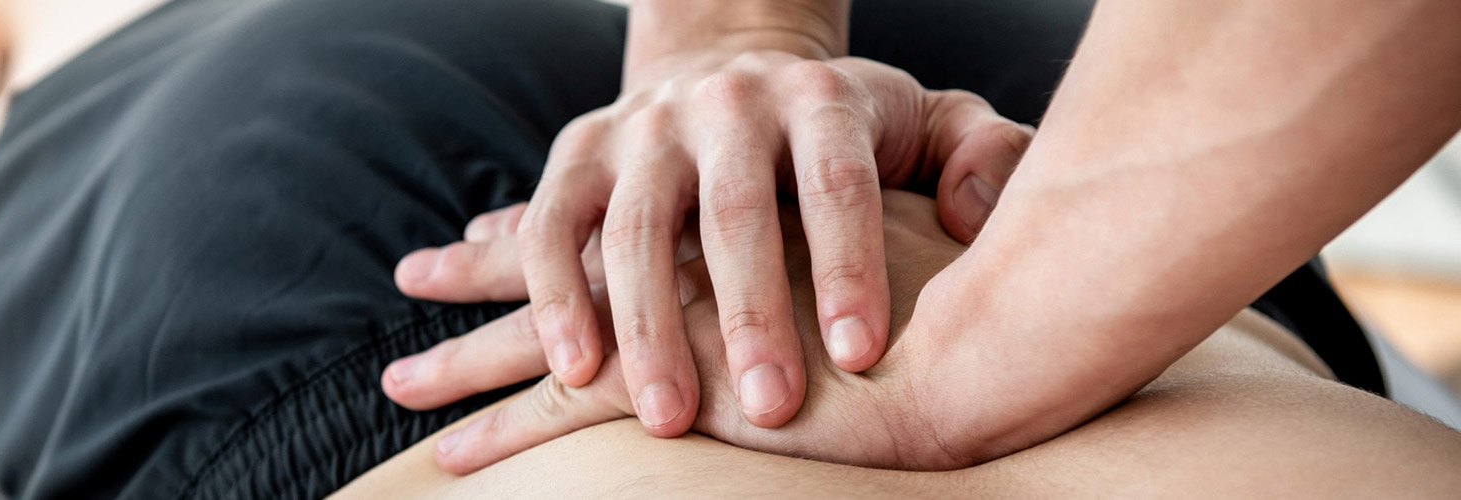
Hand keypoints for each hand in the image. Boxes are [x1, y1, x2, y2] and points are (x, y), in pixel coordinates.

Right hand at [396, 53, 1032, 434]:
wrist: (728, 74)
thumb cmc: (841, 134)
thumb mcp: (925, 122)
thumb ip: (979, 155)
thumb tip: (974, 217)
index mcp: (817, 99)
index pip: (838, 182)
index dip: (849, 266)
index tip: (863, 356)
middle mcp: (727, 105)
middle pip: (735, 212)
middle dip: (751, 316)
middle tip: (772, 410)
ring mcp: (644, 129)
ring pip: (636, 229)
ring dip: (648, 330)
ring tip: (670, 419)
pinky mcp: (578, 155)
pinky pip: (552, 227)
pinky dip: (555, 297)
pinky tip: (577, 372)